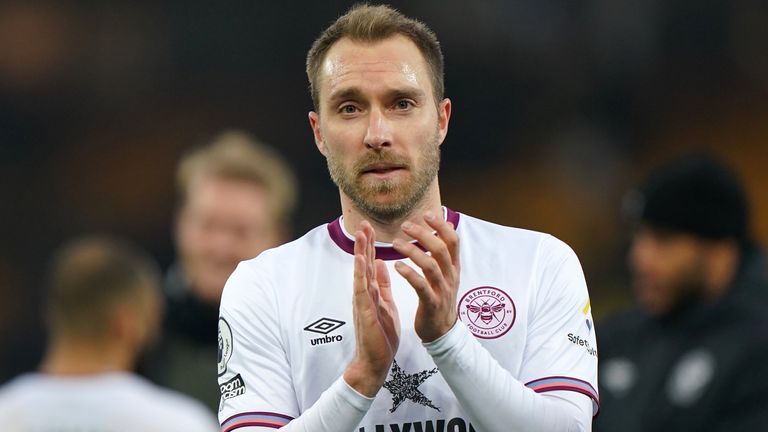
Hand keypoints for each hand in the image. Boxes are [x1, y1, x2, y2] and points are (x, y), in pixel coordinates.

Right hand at [344, 221, 400, 396]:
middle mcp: (364, 294)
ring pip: (360, 273)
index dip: (370, 245)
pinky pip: (362, 289)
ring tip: (360, 235)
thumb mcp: (385, 303)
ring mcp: (362, 302)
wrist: (375, 361)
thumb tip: (380, 263)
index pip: (369, 264)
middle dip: (363, 243)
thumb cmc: (380, 335)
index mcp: (371, 292)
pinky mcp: (364, 312)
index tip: (369, 227)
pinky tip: (361, 260)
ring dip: (360, 253)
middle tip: (363, 222)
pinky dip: (360, 274)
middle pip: (362, 264)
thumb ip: (382, 284)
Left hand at [392, 212, 459, 342]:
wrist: (442, 331)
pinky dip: (409, 273)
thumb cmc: (440, 298)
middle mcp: (450, 276)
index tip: (426, 214)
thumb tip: (447, 226)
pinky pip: (421, 285)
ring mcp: (442, 290)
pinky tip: (396, 266)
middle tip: (405, 225)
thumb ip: (445, 252)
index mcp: (453, 267)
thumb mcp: (447, 274)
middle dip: (423, 234)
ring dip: (412, 251)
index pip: (453, 240)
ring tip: (395, 243)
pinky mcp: (431, 303)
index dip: (441, 225)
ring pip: (430, 265)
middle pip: (440, 249)